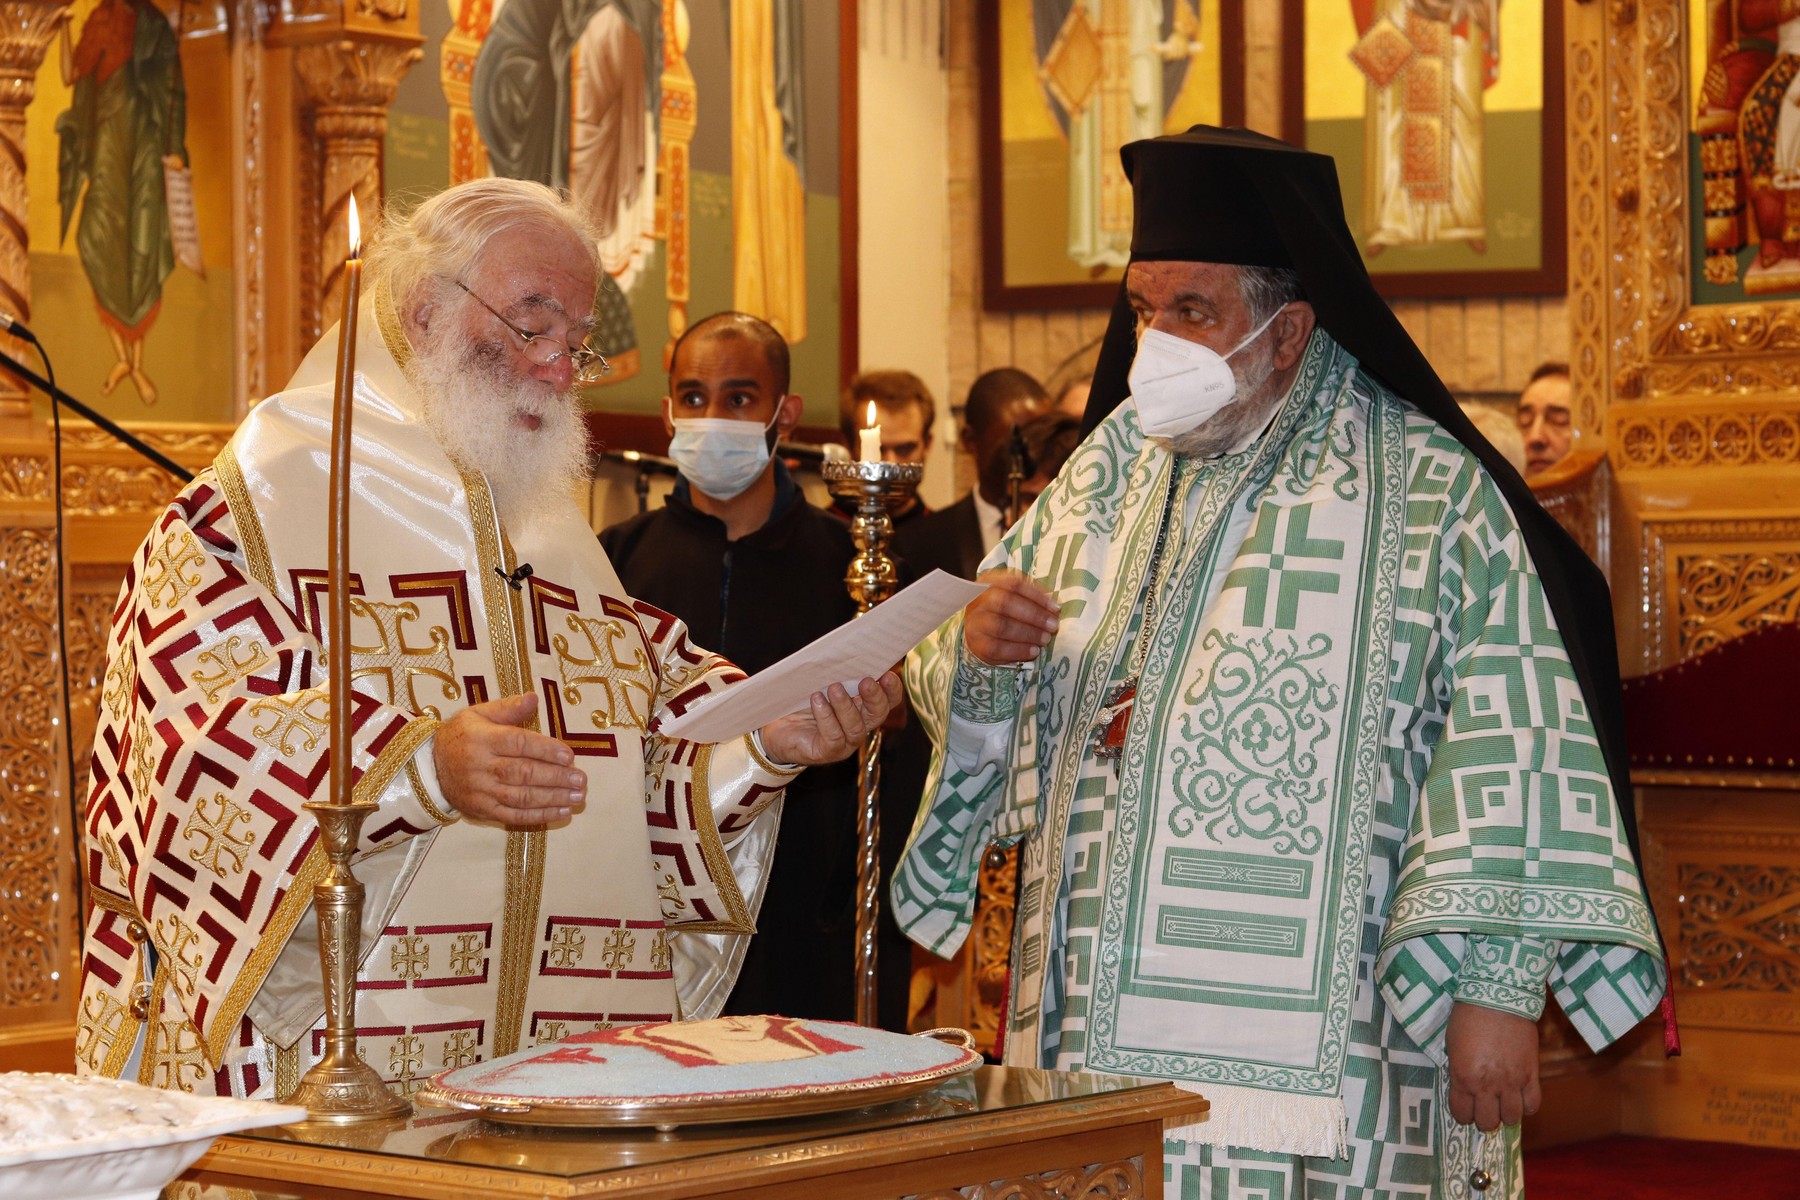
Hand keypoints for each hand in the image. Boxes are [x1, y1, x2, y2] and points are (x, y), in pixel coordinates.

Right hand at [434, 693, 583, 825]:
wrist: (429, 768)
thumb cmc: (461, 736)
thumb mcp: (478, 714)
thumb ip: (508, 707)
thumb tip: (534, 697)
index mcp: (481, 739)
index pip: (518, 743)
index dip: (545, 749)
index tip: (569, 755)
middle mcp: (480, 766)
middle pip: (523, 773)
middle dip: (555, 777)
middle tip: (581, 779)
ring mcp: (481, 792)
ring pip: (521, 797)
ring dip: (553, 799)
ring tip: (577, 796)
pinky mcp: (482, 811)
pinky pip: (513, 816)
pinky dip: (539, 816)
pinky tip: (561, 813)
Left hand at [758, 673, 903, 764]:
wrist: (773, 727)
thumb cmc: (800, 701)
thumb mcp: (820, 682)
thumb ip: (835, 671)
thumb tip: (842, 650)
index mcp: (862, 708)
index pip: (887, 701)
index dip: (892, 690)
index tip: (888, 674)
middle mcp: (858, 726)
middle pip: (878, 715)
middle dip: (875, 697)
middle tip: (866, 681)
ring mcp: (844, 742)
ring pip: (856, 727)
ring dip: (846, 706)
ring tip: (834, 687)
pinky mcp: (826, 752)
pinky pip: (833, 736)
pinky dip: (826, 716)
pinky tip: (817, 700)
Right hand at [964, 570, 1058, 665]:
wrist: (979, 630)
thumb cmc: (1003, 610)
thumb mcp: (1014, 596)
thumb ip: (1031, 597)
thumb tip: (1054, 607)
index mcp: (989, 582)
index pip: (1014, 584)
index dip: (1037, 596)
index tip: (1056, 607)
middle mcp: (978, 600)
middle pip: (1006, 603)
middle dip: (1034, 615)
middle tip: (1053, 625)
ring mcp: (975, 622)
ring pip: (1002, 626)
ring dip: (1028, 633)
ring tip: (1045, 639)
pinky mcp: (976, 644)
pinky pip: (997, 648)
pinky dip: (1018, 650)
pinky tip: (1033, 651)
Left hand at [1446, 1001, 1541, 1130]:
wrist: (1498, 998)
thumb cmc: (1468, 1017)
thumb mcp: (1452, 1046)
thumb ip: (1458, 1071)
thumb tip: (1464, 1087)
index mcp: (1463, 1078)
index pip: (1461, 1114)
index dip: (1462, 1114)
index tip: (1465, 1108)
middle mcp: (1487, 1086)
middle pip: (1488, 1123)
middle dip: (1484, 1118)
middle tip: (1484, 1107)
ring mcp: (1511, 1082)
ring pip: (1512, 1118)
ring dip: (1506, 1114)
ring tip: (1503, 1103)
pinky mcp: (1531, 1074)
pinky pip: (1533, 1104)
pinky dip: (1526, 1106)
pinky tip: (1520, 1098)